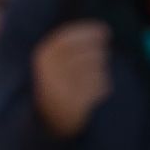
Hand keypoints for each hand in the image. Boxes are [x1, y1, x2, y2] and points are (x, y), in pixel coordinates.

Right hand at [32, 21, 110, 137]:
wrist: (49, 119)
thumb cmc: (56, 80)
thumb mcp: (53, 59)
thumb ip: (71, 43)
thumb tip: (103, 30)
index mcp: (44, 58)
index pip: (72, 38)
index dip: (91, 32)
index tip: (105, 30)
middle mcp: (52, 72)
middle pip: (89, 54)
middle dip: (100, 53)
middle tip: (101, 55)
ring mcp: (64, 90)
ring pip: (98, 70)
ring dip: (100, 70)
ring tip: (91, 77)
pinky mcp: (77, 105)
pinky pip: (100, 87)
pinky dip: (102, 86)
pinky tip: (93, 91)